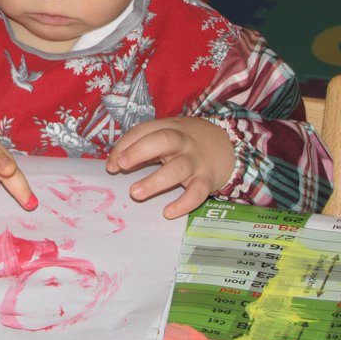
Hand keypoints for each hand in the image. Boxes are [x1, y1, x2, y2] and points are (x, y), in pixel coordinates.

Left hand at [106, 117, 234, 218]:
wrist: (229, 145)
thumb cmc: (186, 143)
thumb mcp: (167, 136)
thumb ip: (142, 146)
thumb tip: (114, 164)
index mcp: (169, 127)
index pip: (143, 130)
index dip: (125, 145)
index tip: (111, 164)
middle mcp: (183, 142)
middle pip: (163, 140)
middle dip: (140, 151)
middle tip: (121, 165)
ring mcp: (196, 160)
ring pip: (178, 168)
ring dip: (155, 181)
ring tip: (135, 193)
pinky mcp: (207, 179)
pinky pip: (197, 192)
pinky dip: (184, 203)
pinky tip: (168, 212)